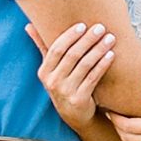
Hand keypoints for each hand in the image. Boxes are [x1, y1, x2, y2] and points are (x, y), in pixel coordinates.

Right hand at [27, 18, 115, 135]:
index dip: (70, 36)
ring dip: (98, 50)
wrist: (74, 115)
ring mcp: (66, 92)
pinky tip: (111, 55)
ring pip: (84, 65)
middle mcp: (53, 82)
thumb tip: (29, 25)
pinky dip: (103, 65)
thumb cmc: (62, 85)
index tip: (83, 25)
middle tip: (100, 27)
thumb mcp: (50, 69)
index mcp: (44, 72)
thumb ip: (42, 47)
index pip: (56, 49)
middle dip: (87, 39)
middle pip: (72, 55)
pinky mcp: (80, 100)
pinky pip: (93, 78)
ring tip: (110, 38)